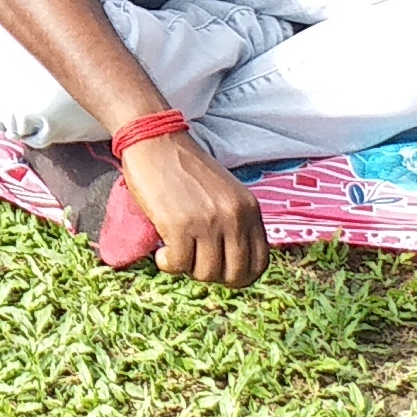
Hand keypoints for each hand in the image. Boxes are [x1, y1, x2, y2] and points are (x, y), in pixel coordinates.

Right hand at [116, 130, 268, 285]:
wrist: (156, 140)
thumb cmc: (185, 169)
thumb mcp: (225, 193)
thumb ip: (235, 222)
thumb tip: (232, 264)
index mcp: (249, 209)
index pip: (260, 263)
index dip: (240, 276)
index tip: (221, 271)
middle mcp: (234, 217)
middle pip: (235, 274)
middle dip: (214, 276)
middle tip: (195, 262)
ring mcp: (208, 222)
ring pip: (207, 273)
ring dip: (188, 269)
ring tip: (176, 251)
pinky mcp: (179, 225)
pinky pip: (179, 264)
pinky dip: (168, 264)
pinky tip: (161, 251)